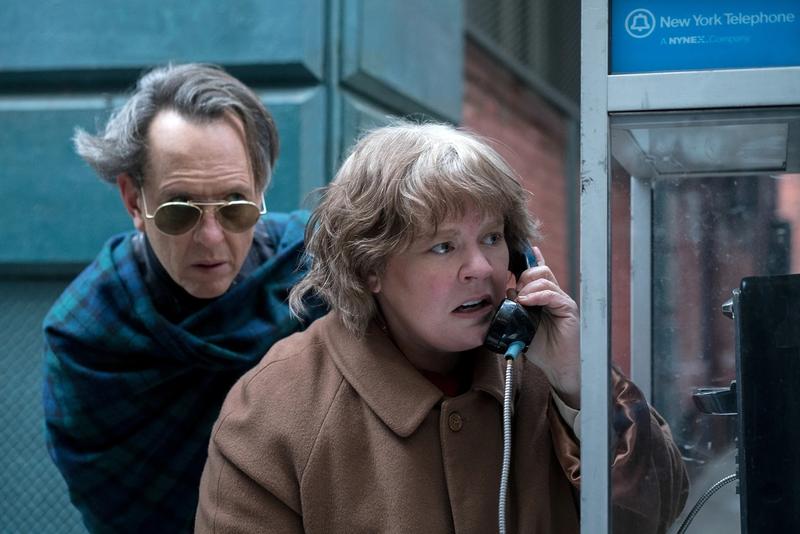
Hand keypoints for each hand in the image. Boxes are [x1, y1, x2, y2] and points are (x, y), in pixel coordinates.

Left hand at [511, 246, 579, 407]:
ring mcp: (562, 301)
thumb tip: (508, 291)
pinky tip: (527, 301)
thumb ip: (516, 309)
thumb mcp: (522, 326)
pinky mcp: (568, 309)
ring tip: (520, 300)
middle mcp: (555, 296)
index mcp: (544, 298)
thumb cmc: (541, 349)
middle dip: (524, 276)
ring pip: (545, 279)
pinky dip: (537, 295)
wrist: (557, 368)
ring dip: (528, 286)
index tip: (525, 250)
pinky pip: (552, 294)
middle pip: (541, 271)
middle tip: (515, 291)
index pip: (540, 273)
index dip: (532, 260)